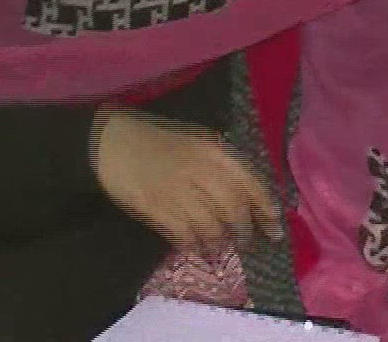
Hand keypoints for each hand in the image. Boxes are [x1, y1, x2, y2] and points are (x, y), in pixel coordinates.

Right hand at [90, 108, 283, 252]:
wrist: (112, 142)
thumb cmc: (157, 139)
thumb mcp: (196, 140)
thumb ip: (220, 162)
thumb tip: (245, 190)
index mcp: (214, 151)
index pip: (250, 182)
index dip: (266, 207)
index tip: (275, 225)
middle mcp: (200, 170)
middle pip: (233, 209)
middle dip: (244, 230)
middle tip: (246, 242)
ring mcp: (177, 191)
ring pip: (210, 226)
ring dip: (219, 242)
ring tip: (220, 247)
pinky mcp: (156, 208)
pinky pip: (183, 234)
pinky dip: (193, 245)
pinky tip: (195, 249)